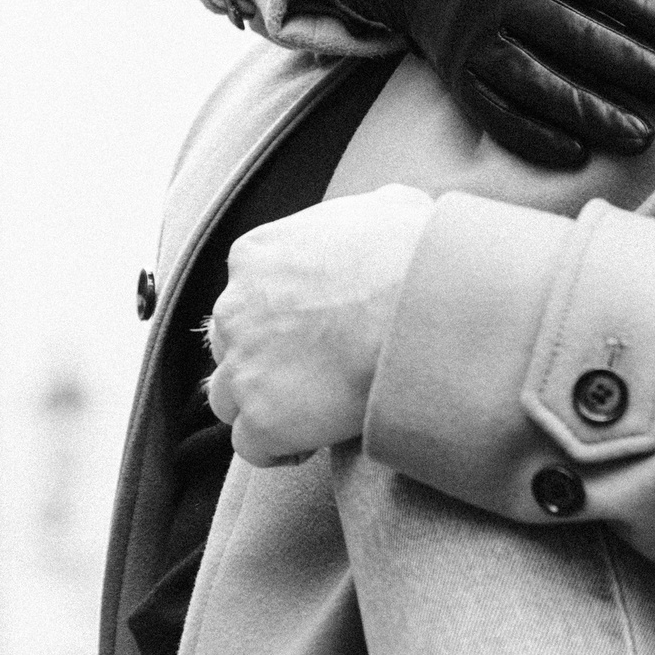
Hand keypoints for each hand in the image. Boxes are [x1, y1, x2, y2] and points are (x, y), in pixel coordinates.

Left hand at [206, 185, 433, 466]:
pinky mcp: (262, 419)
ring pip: (229, 398)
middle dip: (265, 359)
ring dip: (263, 406)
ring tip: (311, 412)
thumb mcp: (389, 205)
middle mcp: (235, 309)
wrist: (425, 312)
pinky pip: (250, 446)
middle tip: (315, 371)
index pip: (245, 293)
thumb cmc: (413, 256)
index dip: (280, 317)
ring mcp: (244, 367)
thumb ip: (362, 213)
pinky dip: (277, 448)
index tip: (316, 331)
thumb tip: (385, 214)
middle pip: (231, 345)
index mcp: (255, 256)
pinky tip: (312, 442)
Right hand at [317, 0, 654, 168]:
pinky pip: (495, 112)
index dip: (643, 7)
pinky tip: (578, 152)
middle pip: (570, 33)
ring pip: (535, 81)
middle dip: (631, 66)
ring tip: (642, 134)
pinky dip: (534, 136)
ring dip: (590, 112)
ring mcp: (470, 34)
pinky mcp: (455, 73)